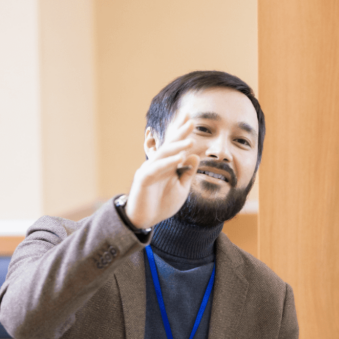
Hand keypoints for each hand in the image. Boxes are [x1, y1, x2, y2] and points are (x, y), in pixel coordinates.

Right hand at [125, 114, 199, 228]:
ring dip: (177, 147)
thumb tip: (194, 156)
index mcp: (167, 165)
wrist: (145, 219)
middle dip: (179, 132)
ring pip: (163, 155)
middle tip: (190, 120)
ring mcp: (149, 170)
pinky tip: (180, 158)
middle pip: (169, 145)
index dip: (182, 133)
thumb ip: (187, 172)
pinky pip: (156, 169)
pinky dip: (168, 163)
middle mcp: (158, 164)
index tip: (191, 119)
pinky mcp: (143, 179)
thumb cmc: (162, 203)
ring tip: (190, 140)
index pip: (175, 146)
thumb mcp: (181, 187)